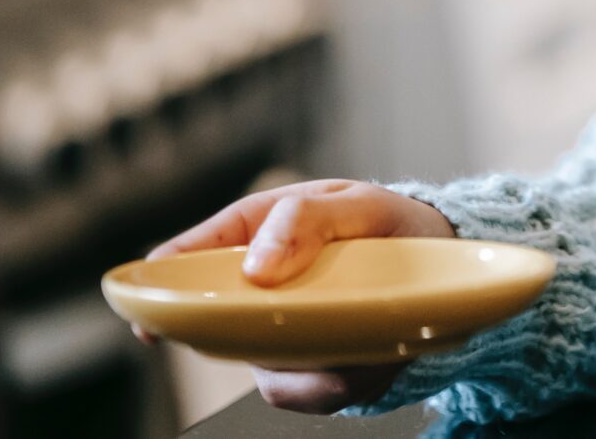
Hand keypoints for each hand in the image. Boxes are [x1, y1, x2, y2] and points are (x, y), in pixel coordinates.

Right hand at [136, 177, 456, 413]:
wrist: (445, 257)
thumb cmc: (390, 221)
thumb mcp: (358, 202)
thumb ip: (306, 219)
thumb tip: (255, 269)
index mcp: (254, 231)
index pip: (187, 259)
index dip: (159, 290)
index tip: (151, 321)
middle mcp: (258, 290)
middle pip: (217, 330)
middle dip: (250, 347)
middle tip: (305, 343)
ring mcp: (282, 333)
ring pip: (269, 372)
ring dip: (313, 374)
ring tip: (362, 349)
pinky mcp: (315, 368)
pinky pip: (313, 393)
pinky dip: (344, 385)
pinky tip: (376, 361)